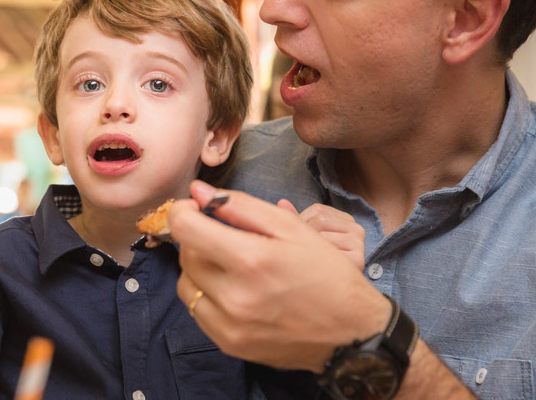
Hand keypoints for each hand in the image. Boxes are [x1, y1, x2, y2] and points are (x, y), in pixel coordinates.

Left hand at [171, 180, 389, 370]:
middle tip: (225, 237)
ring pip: (186, 284)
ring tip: (231, 265)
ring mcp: (230, 325)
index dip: (184, 211)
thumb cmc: (326, 274)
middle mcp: (235, 297)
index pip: (185, 228)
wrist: (351, 333)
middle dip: (199, 239)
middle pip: (185, 255)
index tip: (194, 208)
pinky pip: (197, 311)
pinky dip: (207, 295)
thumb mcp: (291, 227)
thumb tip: (197, 192)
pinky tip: (234, 290)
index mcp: (251, 260)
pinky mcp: (229, 344)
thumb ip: (240, 205)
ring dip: (200, 268)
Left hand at [277, 199, 365, 270]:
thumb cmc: (320, 265)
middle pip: (319, 222)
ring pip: (322, 236)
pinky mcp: (358, 259)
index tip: (303, 242)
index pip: (317, 211)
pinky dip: (317, 262)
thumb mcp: (310, 238)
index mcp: (346, 219)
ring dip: (310, 251)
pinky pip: (328, 254)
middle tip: (305, 257)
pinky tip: (319, 271)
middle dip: (304, 238)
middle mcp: (356, 228)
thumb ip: (296, 220)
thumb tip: (281, 202)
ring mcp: (359, 243)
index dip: (302, 225)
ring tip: (312, 265)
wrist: (343, 297)